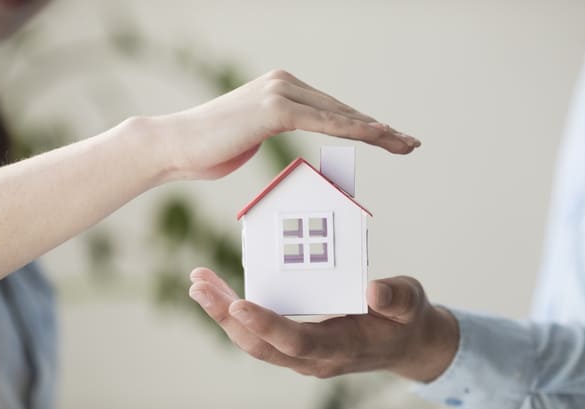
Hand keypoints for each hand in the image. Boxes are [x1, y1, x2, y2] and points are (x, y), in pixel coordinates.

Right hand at [147, 69, 420, 180]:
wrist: (174, 146)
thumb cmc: (208, 149)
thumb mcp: (249, 137)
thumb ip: (273, 129)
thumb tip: (285, 135)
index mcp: (282, 90)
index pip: (332, 111)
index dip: (364, 125)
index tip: (390, 138)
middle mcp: (285, 84)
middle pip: (343, 111)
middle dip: (380, 129)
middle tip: (410, 143)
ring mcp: (280, 93)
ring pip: (340, 116)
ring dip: (377, 131)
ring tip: (405, 144)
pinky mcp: (275, 108)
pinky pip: (323, 123)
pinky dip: (353, 130)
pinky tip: (379, 136)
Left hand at [188, 268, 457, 381]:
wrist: (407, 345)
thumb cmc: (406, 320)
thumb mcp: (411, 302)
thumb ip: (396, 298)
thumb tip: (375, 289)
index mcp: (341, 347)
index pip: (296, 340)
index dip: (266, 324)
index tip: (237, 302)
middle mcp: (315, 358)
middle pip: (261, 345)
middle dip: (226, 317)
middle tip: (199, 286)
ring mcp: (304, 355)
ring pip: (254, 342)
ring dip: (225, 315)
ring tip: (200, 284)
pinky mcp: (298, 346)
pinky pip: (261, 335)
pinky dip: (238, 315)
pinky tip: (223, 294)